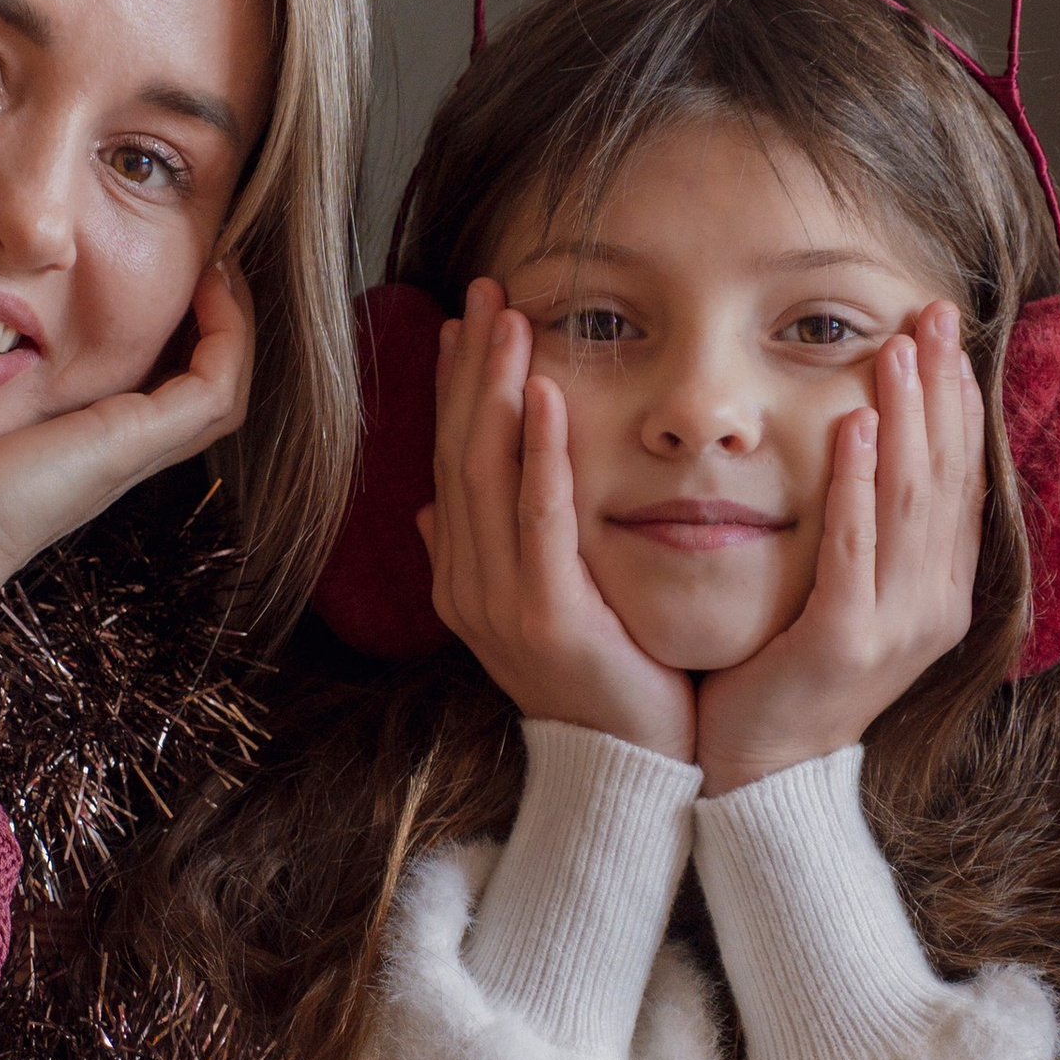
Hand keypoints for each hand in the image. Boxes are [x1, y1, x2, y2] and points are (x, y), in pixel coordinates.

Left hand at [0, 253, 257, 619]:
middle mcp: (104, 445)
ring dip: (230, 317)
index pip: (136, 379)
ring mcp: (127, 449)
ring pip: (221, 382)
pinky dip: (230, 332)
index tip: (141, 256)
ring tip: (219, 255)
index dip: (156, 320)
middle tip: (200, 245)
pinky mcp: (133, 444)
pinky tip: (213, 277)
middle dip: (205, 309)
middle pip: (191, 377)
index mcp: (60, 438)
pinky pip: (218, 386)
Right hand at [416, 279, 696, 759]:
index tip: (466, 321)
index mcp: (461, 576)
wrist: (628, 768)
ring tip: (509, 319)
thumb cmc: (604, 682)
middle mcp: (466, 583)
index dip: (455, 388)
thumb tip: (431, 507)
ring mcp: (499, 602)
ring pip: (485, 475)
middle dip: (469, 368)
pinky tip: (545, 394)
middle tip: (484, 291)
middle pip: (457, 453)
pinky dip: (539, 452)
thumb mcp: (540, 607)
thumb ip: (494, 552)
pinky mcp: (546, 616)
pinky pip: (538, 517)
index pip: (449, 460)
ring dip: (495, 390)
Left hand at [696, 302, 983, 794]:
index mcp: (941, 593)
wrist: (757, 772)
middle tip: (930, 314)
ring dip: (905, 417)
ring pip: (910, 502)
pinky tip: (850, 426)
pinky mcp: (844, 641)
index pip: (963, 479)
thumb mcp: (846, 598)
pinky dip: (855, 482)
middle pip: (946, 476)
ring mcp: (896, 626)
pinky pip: (855, 546)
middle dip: (941, 389)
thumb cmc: (788, 676)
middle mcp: (934, 606)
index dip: (960, 403)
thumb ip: (869, 533)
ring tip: (894, 349)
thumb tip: (873, 445)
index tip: (947, 335)